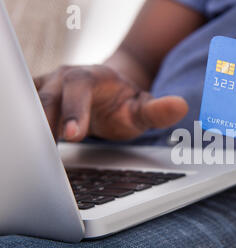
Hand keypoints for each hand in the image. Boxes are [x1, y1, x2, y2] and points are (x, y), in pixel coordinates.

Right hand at [34, 65, 187, 141]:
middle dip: (46, 121)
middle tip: (47, 149)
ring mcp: (48, 86)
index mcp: (92, 77)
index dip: (74, 110)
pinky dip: (27, 128)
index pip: (78, 88)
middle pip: (47, 96)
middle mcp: (65, 77)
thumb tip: (181, 106)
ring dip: (31, 127)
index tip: (72, 135)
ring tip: (35, 154)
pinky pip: (25, 110)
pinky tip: (32, 150)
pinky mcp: (37, 97)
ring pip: (31, 103)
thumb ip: (158, 111)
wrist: (106, 93)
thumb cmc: (124, 104)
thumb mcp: (142, 108)